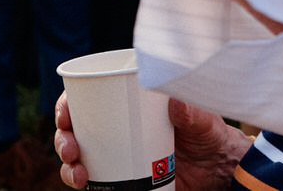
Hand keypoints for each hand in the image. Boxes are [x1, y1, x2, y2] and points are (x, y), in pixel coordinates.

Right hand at [53, 92, 248, 190]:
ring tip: (79, 175)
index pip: (88, 100)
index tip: (64, 116)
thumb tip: (173, 101)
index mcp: (128, 106)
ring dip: (68, 167)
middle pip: (75, 132)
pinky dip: (84, 185)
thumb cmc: (209, 135)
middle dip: (63, 140)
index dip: (67, 106)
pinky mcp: (123, 182)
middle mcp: (117, 130)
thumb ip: (192, 111)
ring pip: (79, 160)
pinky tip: (86, 186)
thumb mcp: (203, 120)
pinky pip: (96, 184)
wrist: (219, 170)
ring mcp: (118, 157)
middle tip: (71, 149)